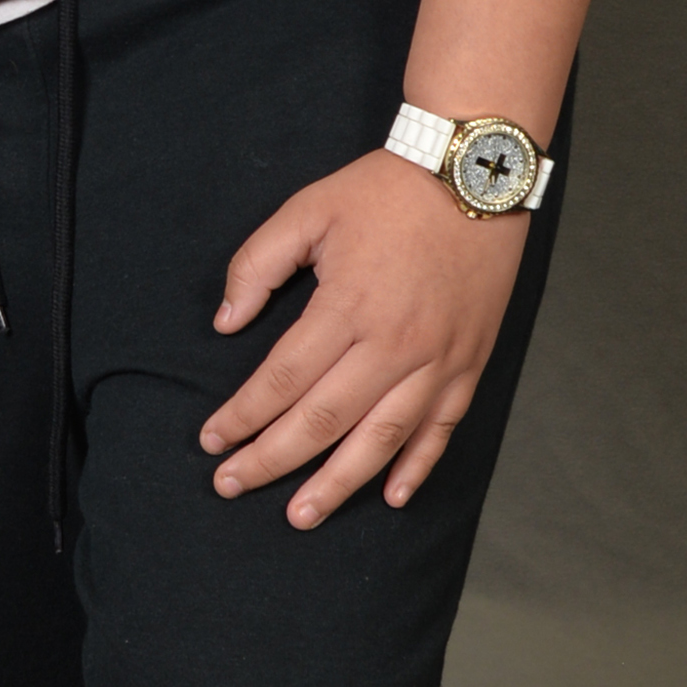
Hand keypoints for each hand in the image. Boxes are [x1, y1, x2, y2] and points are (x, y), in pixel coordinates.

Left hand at [199, 149, 524, 526]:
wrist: (474, 171)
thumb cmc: (386, 190)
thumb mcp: (308, 209)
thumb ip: (257, 264)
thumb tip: (225, 322)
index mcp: (347, 305)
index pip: (282, 379)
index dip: (242, 415)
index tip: (212, 440)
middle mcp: (393, 344)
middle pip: (323, 421)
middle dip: (271, 459)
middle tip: (231, 485)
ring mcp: (437, 359)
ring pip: (381, 439)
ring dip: (337, 483)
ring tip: (300, 515)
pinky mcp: (469, 363)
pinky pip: (442, 429)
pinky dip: (416, 467)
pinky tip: (389, 495)